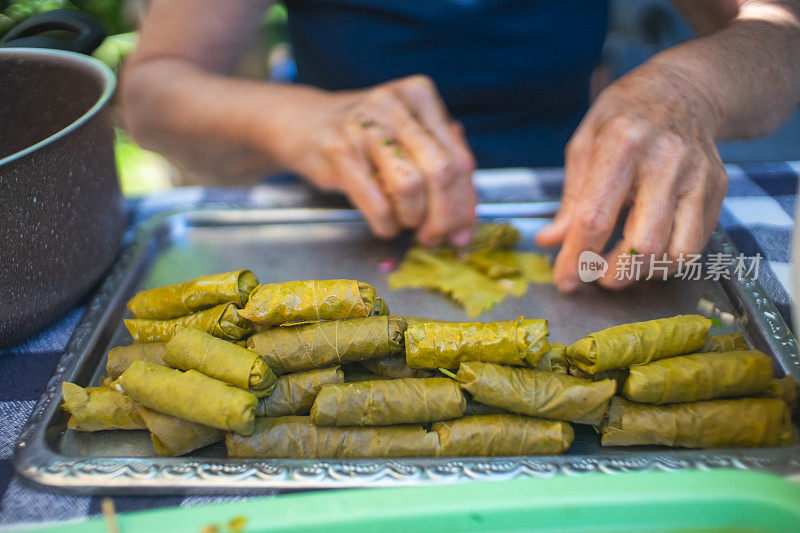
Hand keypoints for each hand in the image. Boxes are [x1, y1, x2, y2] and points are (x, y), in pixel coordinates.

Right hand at [269, 75, 476, 245]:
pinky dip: (387, 224)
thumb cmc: (365, 134)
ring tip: (405, 222)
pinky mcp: (339, 152)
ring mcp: (364, 126)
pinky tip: (386, 222)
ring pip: (411, 187)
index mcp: (420, 95)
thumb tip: (468, 215)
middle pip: (441, 172)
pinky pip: (378, 204)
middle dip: (445, 216)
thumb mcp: (407, 134)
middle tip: (437, 237)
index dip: (467, 203)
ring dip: (413, 219)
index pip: (460, 157)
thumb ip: (442, 162)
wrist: (303, 123)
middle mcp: (394, 105)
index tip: (464, 230)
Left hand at [536, 63, 726, 290]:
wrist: (683, 90)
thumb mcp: (584, 144)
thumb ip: (570, 197)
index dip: (576, 258)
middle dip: (614, 273)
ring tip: (621, 267)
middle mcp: (666, 160)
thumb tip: (550, 241)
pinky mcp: (717, 188)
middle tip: (595, 276)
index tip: (564, 280)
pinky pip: (696, 245)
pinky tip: (648, 253)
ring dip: (643, 273)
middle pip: (643, 243)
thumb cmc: (624, 117)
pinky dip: (668, 262)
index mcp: (622, 144)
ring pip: (676, 252)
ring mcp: (698, 175)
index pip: (596, 217)